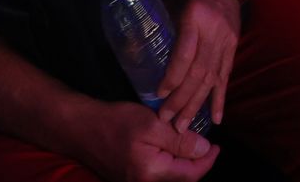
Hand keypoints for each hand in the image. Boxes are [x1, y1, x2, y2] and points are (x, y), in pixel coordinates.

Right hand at [74, 100, 217, 181]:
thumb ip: (180, 140)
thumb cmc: (116, 122)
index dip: (208, 161)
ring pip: (170, 177)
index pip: (191, 174)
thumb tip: (204, 149)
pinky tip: (173, 149)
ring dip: (184, 163)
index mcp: (152, 174)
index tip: (217, 146)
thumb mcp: (152, 124)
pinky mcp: (130, 179)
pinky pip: (158, 174)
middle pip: (182, 178)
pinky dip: (170, 163)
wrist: (81, 128)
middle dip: (197, 163)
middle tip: (207, 143)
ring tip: (192, 144)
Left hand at [157, 0, 240, 131]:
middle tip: (168, 120)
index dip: (173, 77)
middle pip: (198, 72)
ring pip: (212, 78)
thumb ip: (159, 28)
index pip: (184, 53)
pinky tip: (215, 119)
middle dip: (182, 100)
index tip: (160, 95)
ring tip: (184, 126)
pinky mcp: (234, 47)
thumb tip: (136, 54)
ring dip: (197, 105)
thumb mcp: (171, 3)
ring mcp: (226, 41)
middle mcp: (213, 31)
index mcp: (195, 17)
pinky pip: (226, 77)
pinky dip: (219, 99)